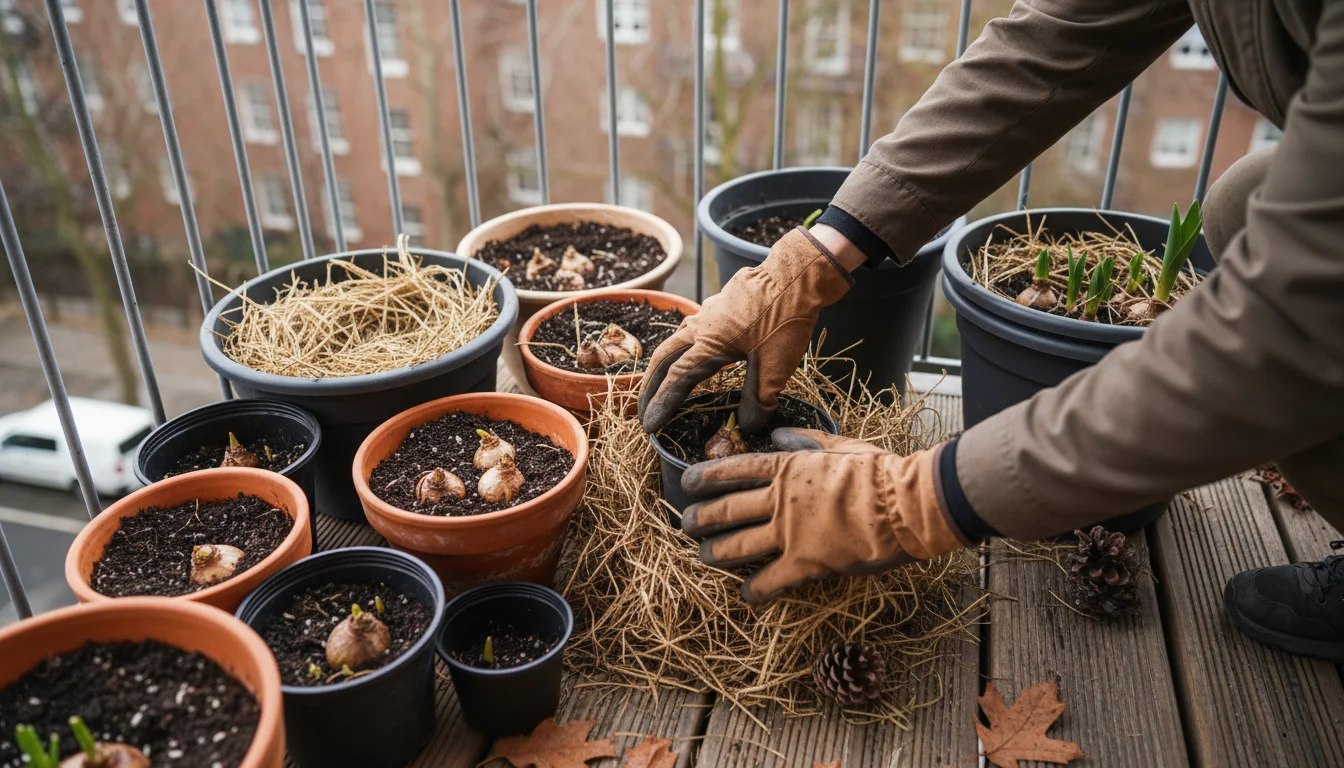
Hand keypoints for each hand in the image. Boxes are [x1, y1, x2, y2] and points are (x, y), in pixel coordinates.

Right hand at [638, 227, 853, 432]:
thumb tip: (749, 426)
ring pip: (677, 339)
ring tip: (663, 379)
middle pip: (663, 357)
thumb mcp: (775, 368)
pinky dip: (687, 344)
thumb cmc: (785, 320)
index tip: (650, 424)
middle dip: (651, 383)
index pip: (676, 380)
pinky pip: (695, 326)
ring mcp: (709, 311)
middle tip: (644, 405)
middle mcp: (701, 327)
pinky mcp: (721, 302)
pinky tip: (699, 349)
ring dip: (666, 361)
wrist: (796, 275)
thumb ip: (758, 400)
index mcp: (708, 345)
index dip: (661, 403)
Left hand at [680, 428, 964, 603]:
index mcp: (789, 467)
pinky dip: (754, 589)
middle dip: (701, 517)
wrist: (905, 505)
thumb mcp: (840, 446)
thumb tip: (779, 434)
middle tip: (685, 524)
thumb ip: (806, 441)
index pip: (736, 469)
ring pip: (738, 544)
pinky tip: (746, 595)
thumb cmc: (879, 472)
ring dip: (716, 552)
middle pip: (728, 508)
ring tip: (702, 556)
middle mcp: (781, 499)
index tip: (687, 481)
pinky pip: (770, 579)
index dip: (707, 476)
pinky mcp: (805, 562)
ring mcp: (790, 532)